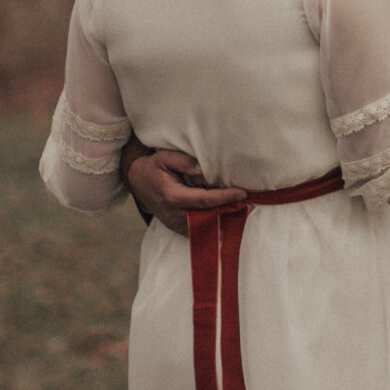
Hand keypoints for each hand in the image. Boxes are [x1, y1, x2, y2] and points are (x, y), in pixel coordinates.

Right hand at [123, 143, 245, 235]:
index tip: (242, 193)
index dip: (225, 197)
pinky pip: (200, 231)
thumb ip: (183, 161)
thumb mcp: (164, 157)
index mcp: (173, 196)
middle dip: (230, 211)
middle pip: (209, 216)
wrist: (138, 183)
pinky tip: (230, 218)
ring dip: (225, 220)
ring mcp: (176, 224)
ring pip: (206, 227)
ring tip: (244, 210)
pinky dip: (216, 226)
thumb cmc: (154, 168)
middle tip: (251, 204)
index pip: (204, 200)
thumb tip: (203, 170)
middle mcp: (175, 214)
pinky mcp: (179, 229)